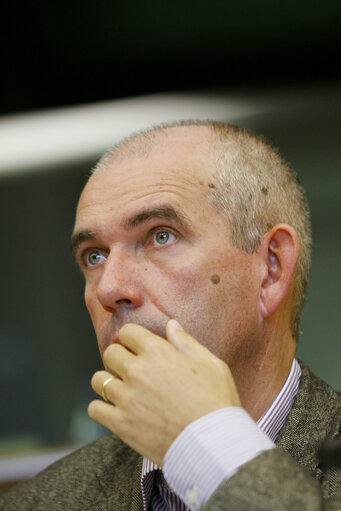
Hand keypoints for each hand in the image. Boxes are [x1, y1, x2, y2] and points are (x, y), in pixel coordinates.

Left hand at [89, 320, 240, 465]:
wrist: (214, 444)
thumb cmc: (217, 402)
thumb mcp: (210, 364)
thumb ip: (186, 342)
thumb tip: (170, 324)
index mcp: (158, 352)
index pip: (128, 332)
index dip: (133, 338)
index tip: (137, 347)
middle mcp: (137, 371)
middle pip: (110, 353)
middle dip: (120, 358)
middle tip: (131, 369)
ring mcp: (127, 398)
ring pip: (99, 380)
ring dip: (108, 382)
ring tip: (122, 390)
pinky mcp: (121, 424)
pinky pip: (94, 409)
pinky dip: (101, 409)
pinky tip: (115, 411)